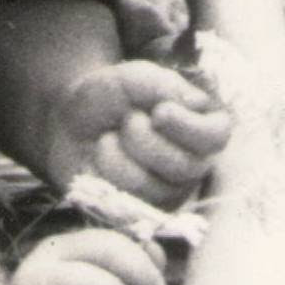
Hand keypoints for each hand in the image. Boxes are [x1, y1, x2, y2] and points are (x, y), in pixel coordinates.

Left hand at [45, 58, 229, 205]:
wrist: (67, 117)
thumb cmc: (111, 95)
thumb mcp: (135, 77)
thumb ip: (164, 86)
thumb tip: (195, 102)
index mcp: (201, 127)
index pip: (216, 137)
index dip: (188, 127)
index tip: (159, 112)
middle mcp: (193, 163)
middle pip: (186, 167)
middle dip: (144, 139)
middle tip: (128, 119)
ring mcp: (167, 190)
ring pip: (154, 187)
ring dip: (120, 155)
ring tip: (110, 136)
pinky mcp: (139, 207)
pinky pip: (127, 200)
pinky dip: (106, 171)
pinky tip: (102, 154)